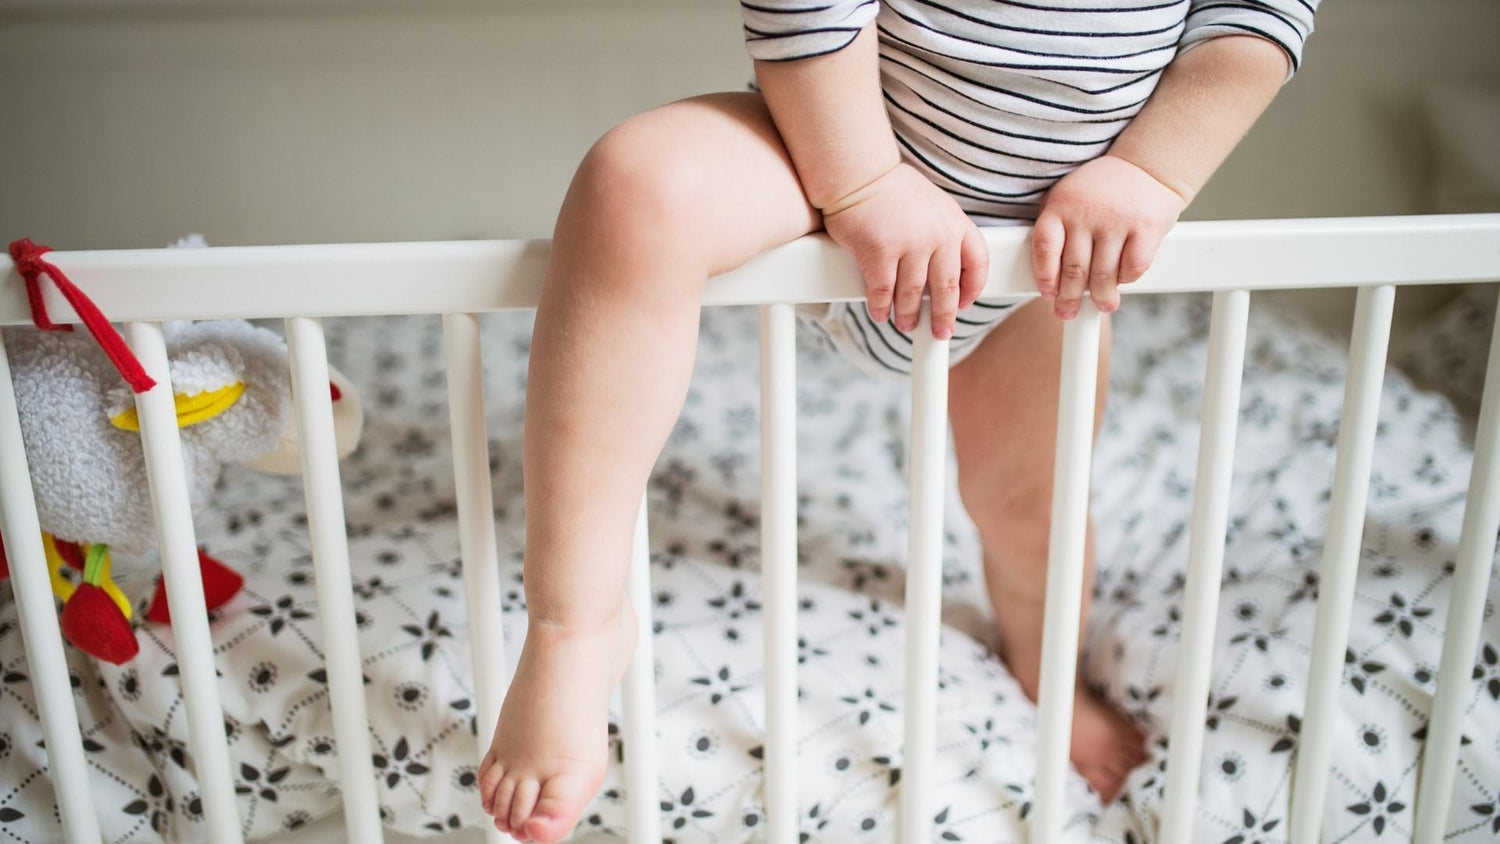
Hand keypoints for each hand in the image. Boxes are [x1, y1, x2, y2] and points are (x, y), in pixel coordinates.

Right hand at [821, 162, 987, 339]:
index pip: (978, 263)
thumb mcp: (932, 206)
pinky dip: (880, 307)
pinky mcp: (879, 252)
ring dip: (908, 315)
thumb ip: (942, 234)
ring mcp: (909, 244)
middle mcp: (937, 235)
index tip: (965, 304)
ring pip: (912, 295)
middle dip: (943, 316)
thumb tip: (940, 272)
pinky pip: (882, 291)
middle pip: (947, 288)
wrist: (859, 173)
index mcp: (955, 223)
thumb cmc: (891, 189)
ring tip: (905, 324)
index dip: (974, 288)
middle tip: (940, 332)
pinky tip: (879, 312)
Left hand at [1031, 154, 1187, 318]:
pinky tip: (1122, 280)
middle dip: (1069, 298)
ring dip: (1100, 297)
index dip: (1045, 277)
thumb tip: (1052, 281)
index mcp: (1061, 205)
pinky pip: (1132, 268)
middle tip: (1068, 312)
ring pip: (1103, 274)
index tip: (1048, 295)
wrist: (1147, 166)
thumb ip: (1058, 232)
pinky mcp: (1146, 228)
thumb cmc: (1100, 191)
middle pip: (1074, 269)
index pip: (1045, 249)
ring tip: (1101, 305)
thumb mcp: (1068, 200)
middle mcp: (1087, 213)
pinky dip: (1126, 279)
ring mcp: (1117, 220)